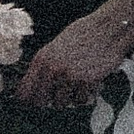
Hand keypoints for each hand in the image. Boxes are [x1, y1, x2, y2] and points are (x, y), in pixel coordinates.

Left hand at [18, 11, 133, 107]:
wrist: (108, 29)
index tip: (33, 104)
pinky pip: (80, 100)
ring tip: (76, 86)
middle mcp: (52, 69)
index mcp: (41, 59)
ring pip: (61, 103)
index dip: (28, 101)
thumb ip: (45, 64)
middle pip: (41, 102)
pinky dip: (85, 96)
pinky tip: (89, 84)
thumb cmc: (84, 35)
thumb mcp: (56, 46)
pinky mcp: (86, 81)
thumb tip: (37, 86)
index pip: (25, 91)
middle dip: (48, 102)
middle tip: (57, 97)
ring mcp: (69, 76)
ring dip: (68, 98)